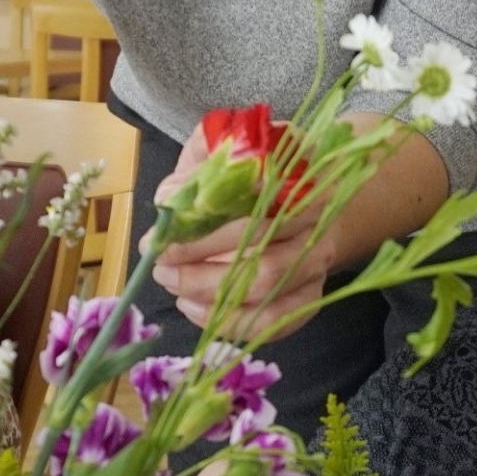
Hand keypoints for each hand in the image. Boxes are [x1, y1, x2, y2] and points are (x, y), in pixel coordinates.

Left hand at [150, 127, 337, 338]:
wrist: (305, 201)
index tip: (160, 238)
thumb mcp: (222, 151)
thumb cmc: (251, 175)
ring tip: (176, 291)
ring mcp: (316, 261)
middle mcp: (314, 221)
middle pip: (260, 255)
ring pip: (268, 291)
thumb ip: (200, 163)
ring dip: (215, 299)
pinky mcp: (311, 294)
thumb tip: (170, 200)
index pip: (248, 205)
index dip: (200, 226)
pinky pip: (276, 321)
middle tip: (161, 270)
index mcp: (294, 178)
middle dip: (201, 270)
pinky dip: (232, 324)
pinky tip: (197, 310)